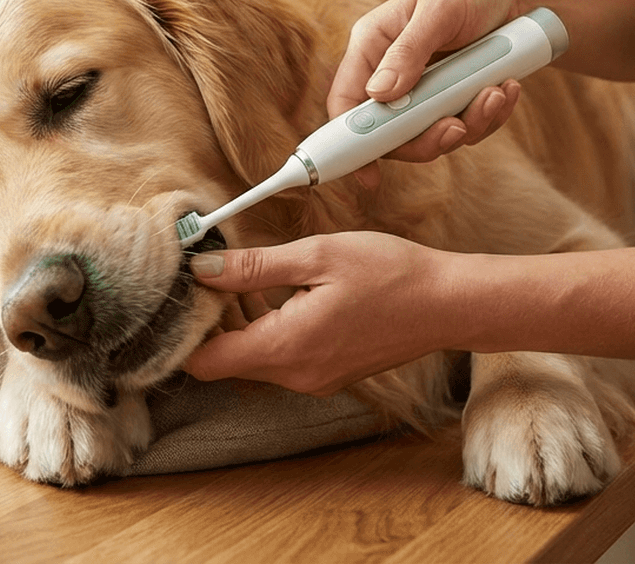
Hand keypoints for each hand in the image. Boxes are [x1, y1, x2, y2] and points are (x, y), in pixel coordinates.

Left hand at [182, 232, 460, 395]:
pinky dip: (271, 329)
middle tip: (222, 271)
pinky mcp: (328, 375)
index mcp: (285, 348)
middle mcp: (295, 376)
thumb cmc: (388, 273)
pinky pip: (282, 358)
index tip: (190, 290)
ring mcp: (313, 380)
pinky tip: (286, 292)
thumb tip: (201, 270)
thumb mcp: (316, 255)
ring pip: (253, 358)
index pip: (205, 362)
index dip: (187, 328)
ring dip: (244, 322)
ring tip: (255, 276)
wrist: (447, 303)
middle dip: (216, 319)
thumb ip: (253, 267)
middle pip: (226, 361)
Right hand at [329, 0, 528, 186]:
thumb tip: (378, 95)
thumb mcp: (439, 11)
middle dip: (426, 138)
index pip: (347, 100)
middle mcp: (392, 73)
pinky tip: (505, 88)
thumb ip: (408, 52)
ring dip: (469, 123)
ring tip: (496, 93)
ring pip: (433, 133)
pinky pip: (466, 126)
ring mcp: (424, 90)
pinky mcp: (455, 99)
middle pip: (391, 131)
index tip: (368, 174)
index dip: (350, 140)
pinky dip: (489, 115)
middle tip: (456, 128)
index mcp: (374, 46)